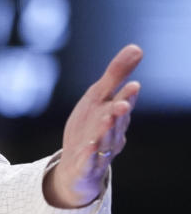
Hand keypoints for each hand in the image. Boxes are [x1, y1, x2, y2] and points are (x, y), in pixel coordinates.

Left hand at [44, 44, 142, 207]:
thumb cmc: (90, 127)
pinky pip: (89, 161)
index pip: (124, 103)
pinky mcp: (86, 166)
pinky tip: (88, 148)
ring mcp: (100, 151)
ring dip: (107, 130)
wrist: (77, 166)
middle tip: (122, 103)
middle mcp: (112, 132)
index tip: (132, 85)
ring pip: (106, 140)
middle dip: (120, 112)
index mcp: (114, 114)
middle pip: (117, 122)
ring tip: (107, 119)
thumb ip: (116, 75)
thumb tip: (137, 47)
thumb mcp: (98, 98)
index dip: (128, 96)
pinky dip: (90, 155)